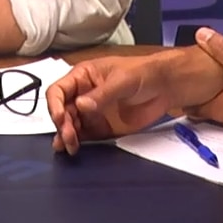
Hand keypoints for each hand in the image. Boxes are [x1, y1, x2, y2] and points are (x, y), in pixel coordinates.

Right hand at [46, 46, 222, 154]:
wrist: (167, 88)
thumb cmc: (144, 73)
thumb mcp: (122, 80)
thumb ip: (102, 94)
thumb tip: (80, 105)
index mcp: (83, 76)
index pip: (59, 90)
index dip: (55, 104)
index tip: (62, 117)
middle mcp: (84, 94)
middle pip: (62, 110)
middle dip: (62, 124)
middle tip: (69, 137)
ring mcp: (92, 112)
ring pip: (70, 125)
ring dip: (67, 136)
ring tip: (70, 147)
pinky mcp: (102, 127)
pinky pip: (85, 136)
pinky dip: (78, 142)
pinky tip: (74, 149)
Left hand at [182, 28, 222, 135]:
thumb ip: (222, 50)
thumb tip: (201, 34)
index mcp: (217, 107)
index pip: (188, 106)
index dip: (179, 96)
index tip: (173, 85)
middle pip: (201, 107)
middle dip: (194, 94)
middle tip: (186, 80)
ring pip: (217, 106)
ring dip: (211, 95)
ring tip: (206, 80)